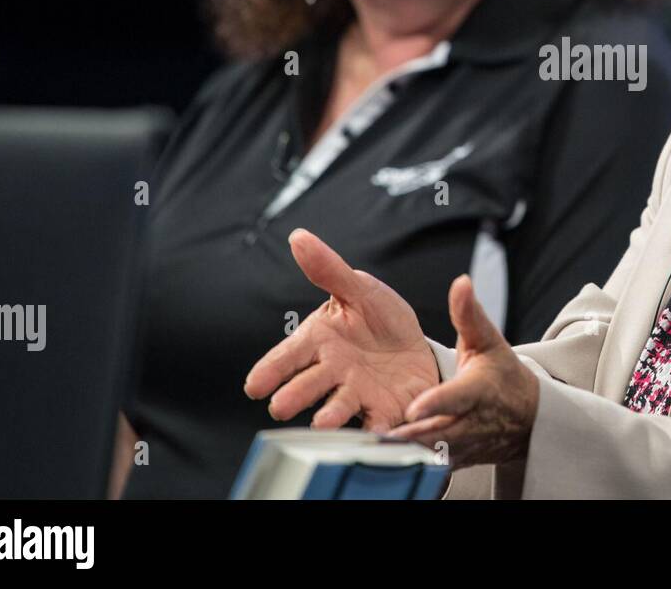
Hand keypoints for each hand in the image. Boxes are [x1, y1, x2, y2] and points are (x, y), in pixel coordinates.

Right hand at [244, 229, 439, 431]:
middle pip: (308, 384)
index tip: (254, 385)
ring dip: (329, 416)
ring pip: (339, 405)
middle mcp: (332, 371)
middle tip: (280, 407)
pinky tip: (377, 433)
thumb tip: (298, 237)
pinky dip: (376, 428)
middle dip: (294, 395)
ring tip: (321, 424)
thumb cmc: (377, 318)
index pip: (288, 356)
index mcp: (320, 341)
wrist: (417, 346)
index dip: (270, 370)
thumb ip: (329, 269)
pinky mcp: (384, 408)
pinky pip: (378, 420)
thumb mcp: (359, 289)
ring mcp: (357, 393)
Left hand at [387, 274, 538, 467]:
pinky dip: (409, 464)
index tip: (413, 408)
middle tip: (378, 436)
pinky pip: (431, 466)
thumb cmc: (502, 373)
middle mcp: (471, 422)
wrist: (527, 418)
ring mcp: (463, 446)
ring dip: (405, 454)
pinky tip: (380, 461)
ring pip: (432, 455)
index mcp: (479, 389)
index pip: (456, 397)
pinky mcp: (455, 461)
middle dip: (410, 437)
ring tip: (372, 449)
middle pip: (438, 434)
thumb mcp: (488, 341)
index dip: (436, 403)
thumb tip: (461, 282)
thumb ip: (469, 314)